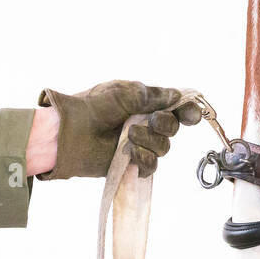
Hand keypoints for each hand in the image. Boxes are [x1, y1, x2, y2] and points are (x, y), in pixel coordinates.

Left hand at [34, 81, 202, 179]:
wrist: (70, 131)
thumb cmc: (93, 106)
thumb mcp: (124, 92)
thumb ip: (153, 95)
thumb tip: (177, 97)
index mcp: (146, 105)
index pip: (176, 109)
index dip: (187, 112)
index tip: (190, 115)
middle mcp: (146, 125)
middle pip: (173, 129)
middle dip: (165, 125)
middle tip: (150, 121)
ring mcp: (140, 145)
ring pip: (163, 148)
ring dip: (149, 141)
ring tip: (128, 136)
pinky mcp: (131, 164)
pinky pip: (151, 166)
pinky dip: (144, 159)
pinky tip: (131, 153)